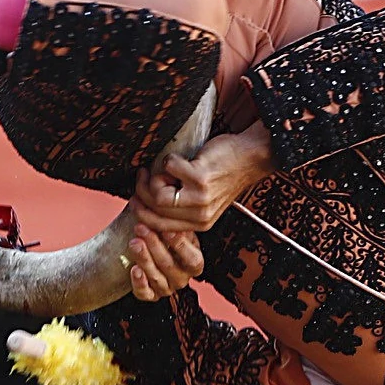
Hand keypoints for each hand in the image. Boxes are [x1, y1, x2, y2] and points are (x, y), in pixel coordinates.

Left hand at [128, 224, 203, 301]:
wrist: (142, 247)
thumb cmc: (161, 234)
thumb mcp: (171, 226)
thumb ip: (173, 223)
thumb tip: (172, 211)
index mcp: (194, 262)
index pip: (192, 259)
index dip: (180, 245)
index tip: (166, 230)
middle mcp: (182, 277)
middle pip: (169, 266)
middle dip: (154, 245)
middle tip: (142, 228)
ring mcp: (167, 287)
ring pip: (156, 277)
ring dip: (144, 259)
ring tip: (134, 242)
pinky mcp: (150, 294)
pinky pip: (145, 293)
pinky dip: (139, 282)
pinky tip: (134, 269)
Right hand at [132, 123, 273, 234]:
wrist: (250, 157)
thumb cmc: (225, 172)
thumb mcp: (206, 199)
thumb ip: (182, 205)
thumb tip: (147, 200)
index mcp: (200, 224)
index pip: (159, 227)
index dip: (141, 212)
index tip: (134, 198)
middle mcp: (201, 216)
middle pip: (154, 210)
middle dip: (142, 190)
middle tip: (143, 175)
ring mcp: (200, 198)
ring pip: (158, 195)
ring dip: (154, 177)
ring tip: (163, 168)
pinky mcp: (200, 179)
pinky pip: (168, 168)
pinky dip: (169, 159)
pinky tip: (179, 158)